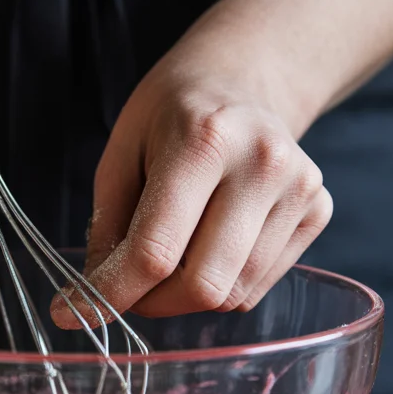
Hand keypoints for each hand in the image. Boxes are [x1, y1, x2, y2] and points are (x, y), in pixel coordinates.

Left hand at [53, 23, 331, 322]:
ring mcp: (299, 189)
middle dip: (153, 304)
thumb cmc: (172, 114)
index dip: (110, 294)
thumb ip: (108, 226)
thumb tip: (94, 298)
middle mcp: (262, 164)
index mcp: (204, 139)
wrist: (243, 79)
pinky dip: (223, 284)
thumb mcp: (121, 152)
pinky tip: (211, 243)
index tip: (73, 314)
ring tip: (170, 257)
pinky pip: (257, 287)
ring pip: (233, 296)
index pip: (155, 250)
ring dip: (187, 296)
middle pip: (203, 286)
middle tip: (128, 289)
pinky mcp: (318, 211)